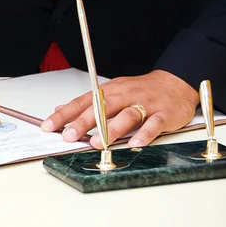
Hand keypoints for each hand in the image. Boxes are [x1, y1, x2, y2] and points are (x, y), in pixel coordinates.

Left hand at [41, 70, 199, 148]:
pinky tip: (135, 144)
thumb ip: (86, 103)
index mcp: (109, 92)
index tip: (49, 126)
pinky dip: (144, 135)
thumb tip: (60, 110)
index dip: (65, 115)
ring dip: (111, 129)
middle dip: (83, 122)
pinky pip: (153, 124)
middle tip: (68, 136)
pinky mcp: (163, 114)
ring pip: (126, 116)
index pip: (82, 102)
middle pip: (101, 108)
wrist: (176, 82)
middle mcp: (124, 96)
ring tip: (97, 142)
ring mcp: (144, 105)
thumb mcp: (110, 92)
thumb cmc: (140, 91)